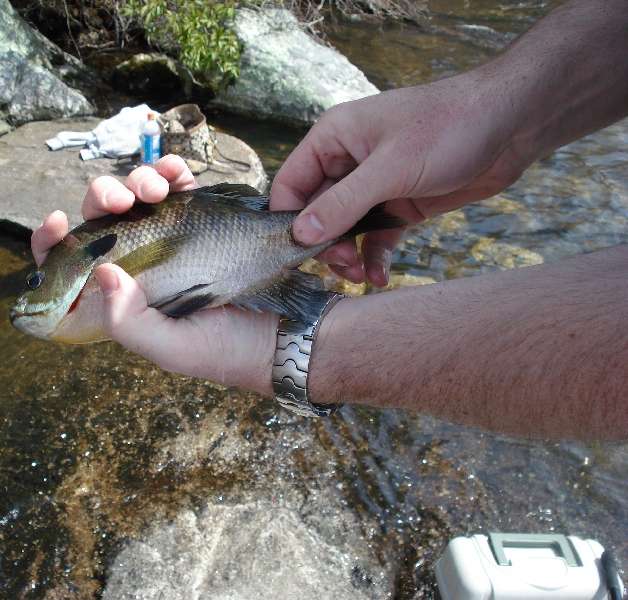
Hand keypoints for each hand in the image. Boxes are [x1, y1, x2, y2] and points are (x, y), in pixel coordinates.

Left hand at [29, 155, 277, 394]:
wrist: (285, 333)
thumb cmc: (225, 350)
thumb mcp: (169, 349)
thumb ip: (128, 323)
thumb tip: (103, 271)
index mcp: (120, 298)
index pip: (71, 267)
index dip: (54, 242)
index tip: (57, 221)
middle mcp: (139, 264)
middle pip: (101, 221)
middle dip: (102, 198)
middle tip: (121, 201)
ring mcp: (169, 239)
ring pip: (136, 197)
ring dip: (138, 180)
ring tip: (157, 187)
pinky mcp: (201, 221)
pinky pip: (178, 188)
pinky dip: (173, 173)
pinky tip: (177, 173)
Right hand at [270, 73, 528, 285]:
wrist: (512, 124)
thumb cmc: (449, 126)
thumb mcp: (391, 168)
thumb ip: (343, 203)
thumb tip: (300, 235)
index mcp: (333, 139)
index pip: (291, 185)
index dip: (289, 221)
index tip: (296, 255)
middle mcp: (348, 161)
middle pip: (317, 213)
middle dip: (325, 244)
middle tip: (342, 265)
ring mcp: (375, 184)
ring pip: (346, 229)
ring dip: (349, 255)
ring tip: (359, 276)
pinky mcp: (400, 203)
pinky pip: (377, 236)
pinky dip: (376, 256)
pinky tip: (380, 278)